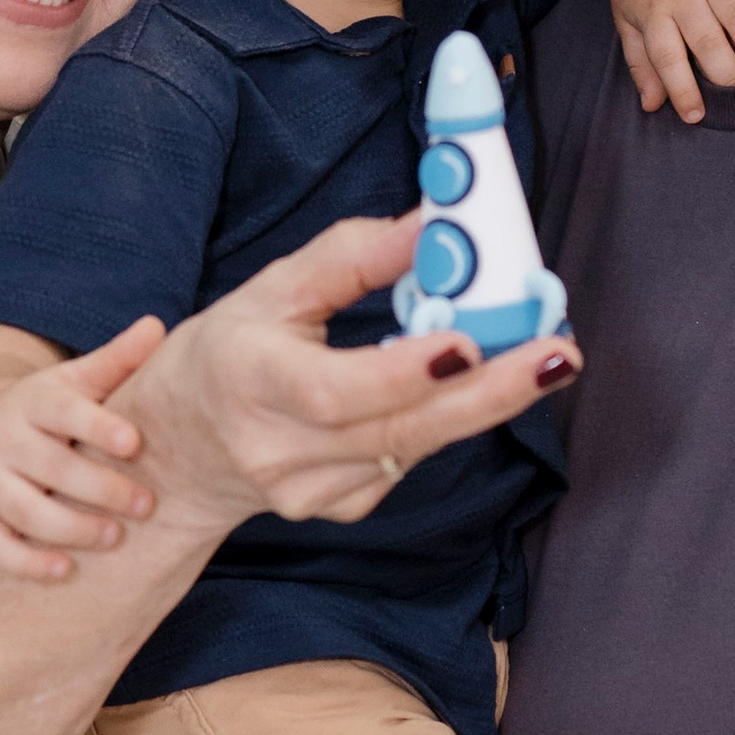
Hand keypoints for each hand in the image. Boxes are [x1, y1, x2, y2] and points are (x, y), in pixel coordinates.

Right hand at [0, 314, 169, 581]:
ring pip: (23, 510)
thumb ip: (116, 360)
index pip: (65, 413)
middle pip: (50, 467)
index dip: (98, 427)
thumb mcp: (77, 380)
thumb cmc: (49, 409)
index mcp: (34, 401)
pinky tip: (65, 570)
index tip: (134, 443)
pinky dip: (26, 562)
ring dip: (70, 528)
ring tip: (114, 537)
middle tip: (146, 505)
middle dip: (99, 489)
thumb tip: (158, 326)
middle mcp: (5, 439)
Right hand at [117, 212, 579, 545]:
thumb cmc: (227, 352)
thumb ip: (353, 256)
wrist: (178, 448)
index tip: (464, 343)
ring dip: (484, 401)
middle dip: (490, 392)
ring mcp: (308, 491)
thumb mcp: (273, 287)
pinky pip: (410, 461)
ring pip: (417, 446)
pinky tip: (448, 390)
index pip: (333, 392)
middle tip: (556, 353)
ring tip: (537, 354)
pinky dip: (440, 420)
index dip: (403, 373)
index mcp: (248, 379)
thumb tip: (433, 224)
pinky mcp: (338, 510)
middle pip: (398, 429)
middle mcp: (276, 449)